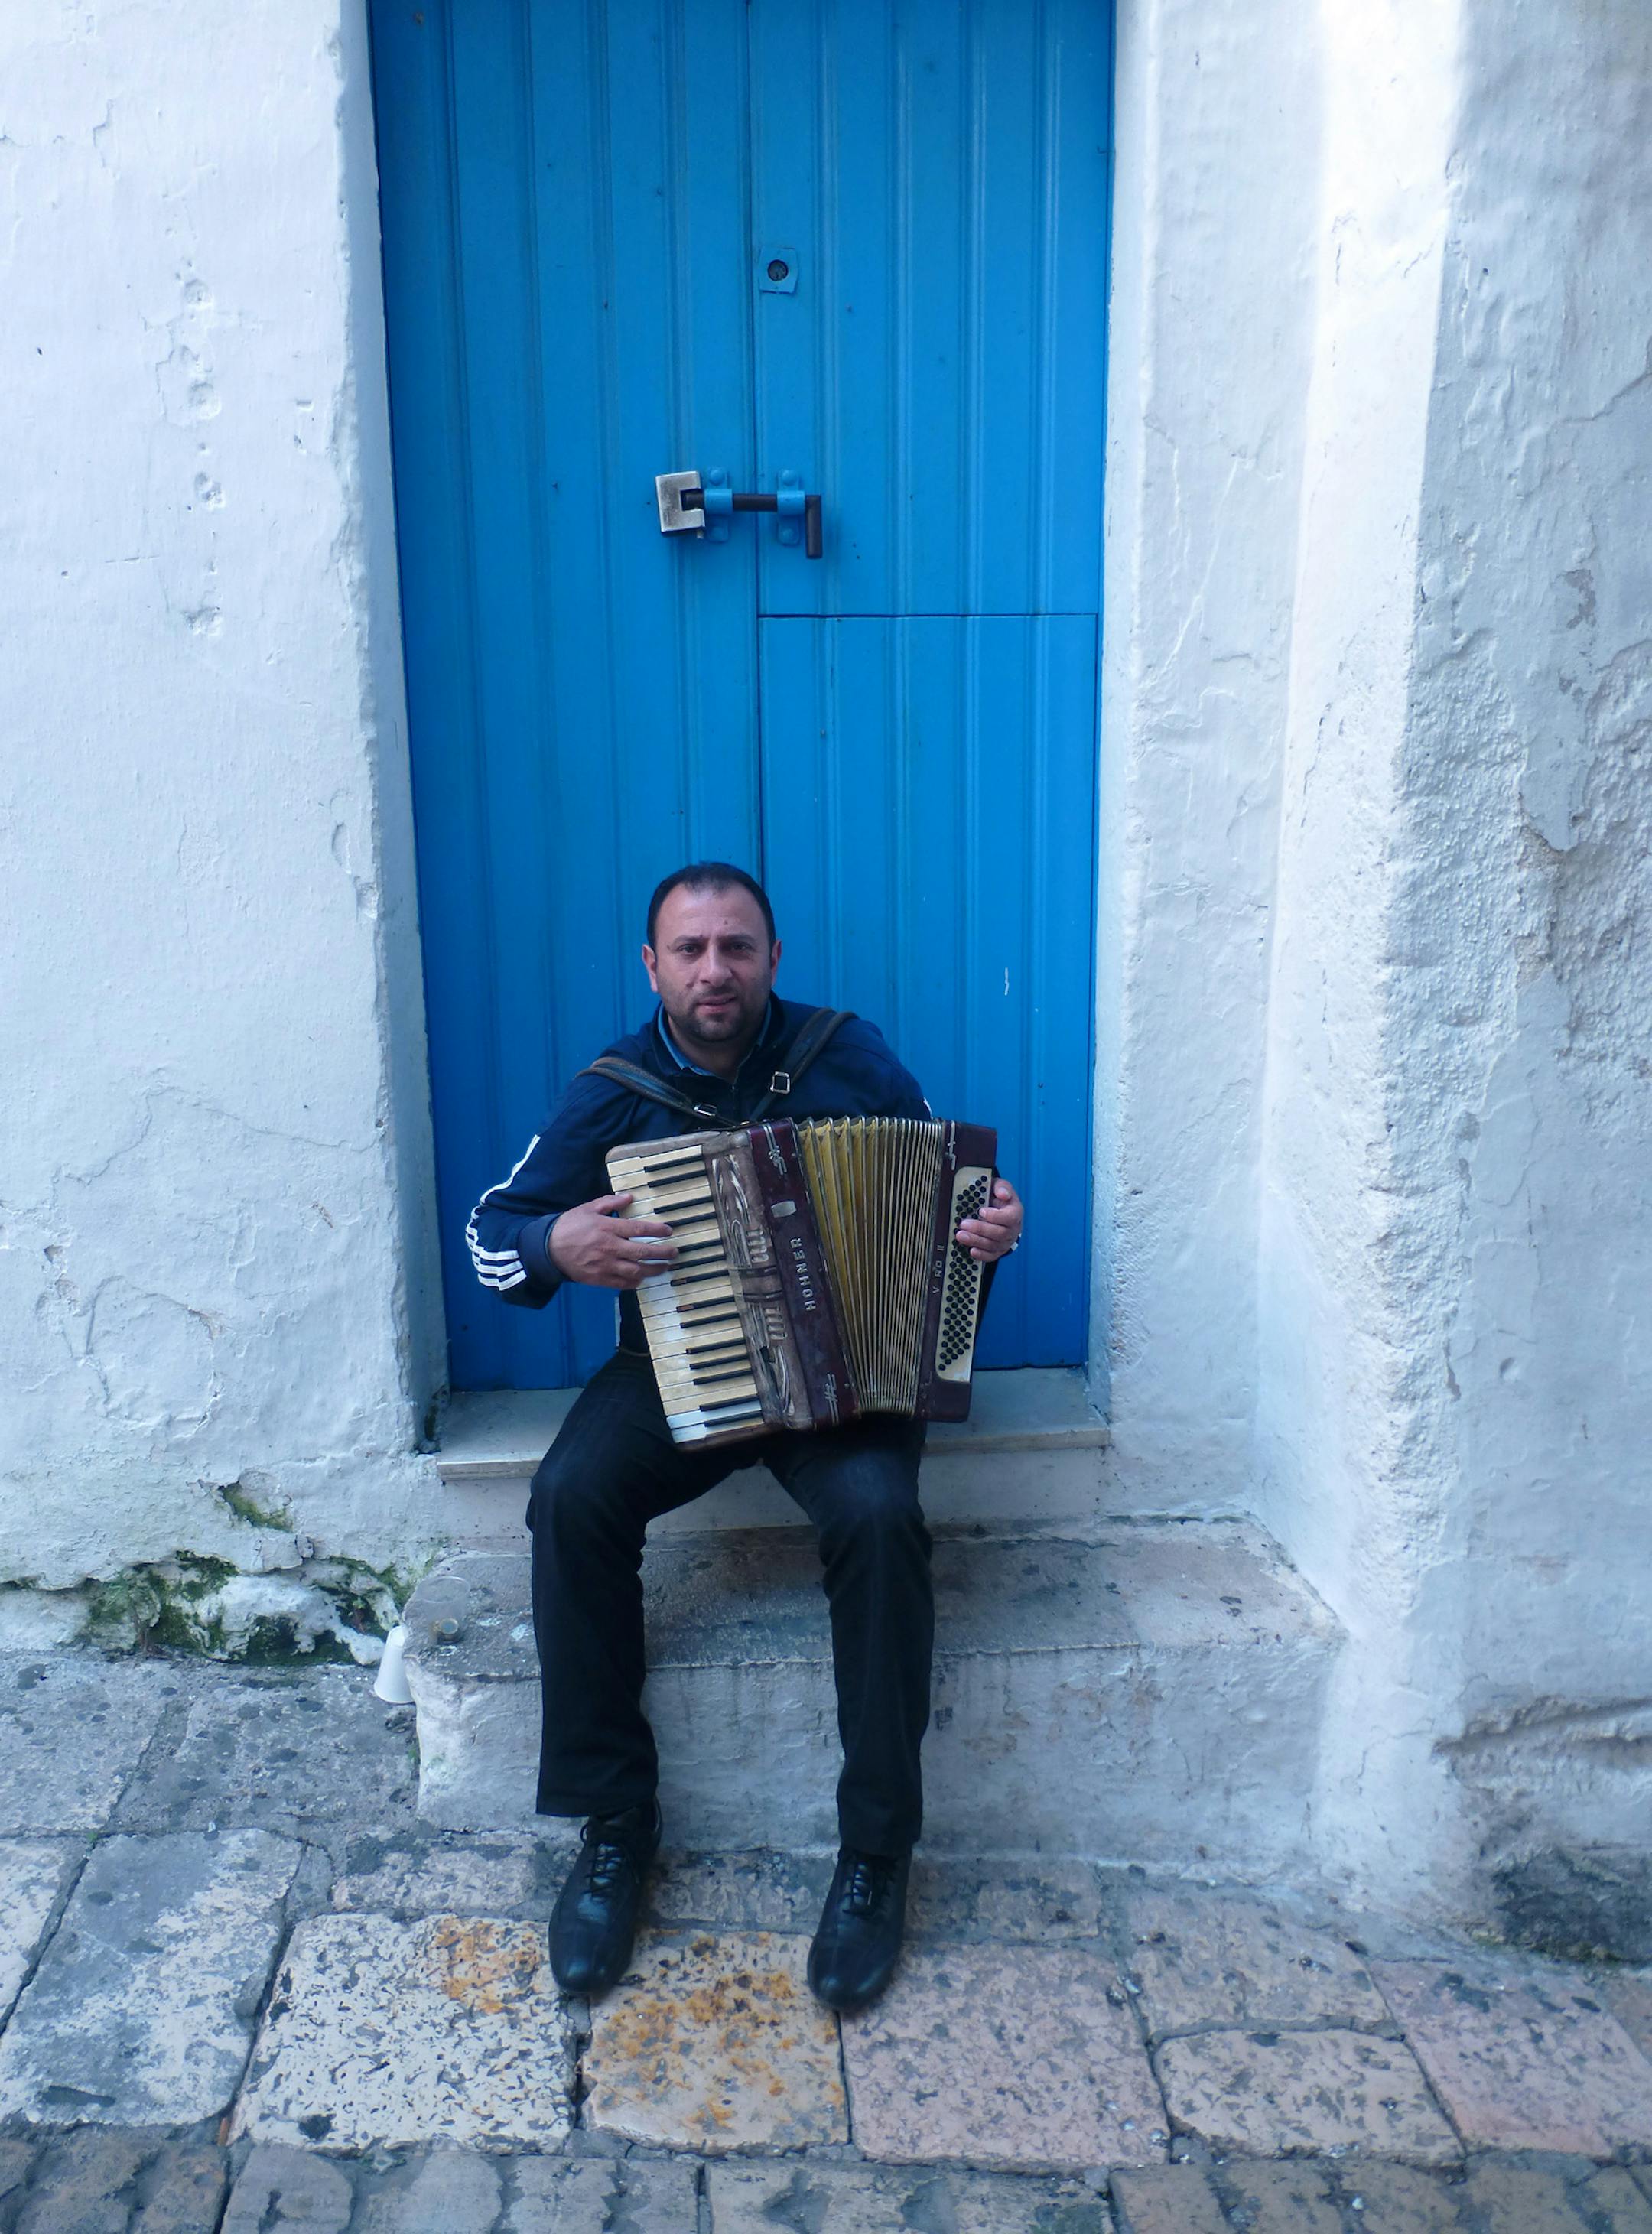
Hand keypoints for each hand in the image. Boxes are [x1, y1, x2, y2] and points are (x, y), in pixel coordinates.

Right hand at [547, 1192, 677, 1289]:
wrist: (548, 1249)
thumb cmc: (568, 1227)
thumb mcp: (588, 1208)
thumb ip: (610, 1203)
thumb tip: (629, 1197)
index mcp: (608, 1228)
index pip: (639, 1229)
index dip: (657, 1230)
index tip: (669, 1231)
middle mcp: (610, 1248)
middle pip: (643, 1252)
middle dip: (662, 1253)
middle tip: (674, 1253)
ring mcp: (605, 1265)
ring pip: (636, 1271)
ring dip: (653, 1270)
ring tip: (664, 1268)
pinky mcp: (599, 1279)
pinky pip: (622, 1284)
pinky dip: (635, 1282)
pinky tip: (642, 1279)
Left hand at [957, 1177, 1022, 1263]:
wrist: (1000, 1212)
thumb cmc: (999, 1199)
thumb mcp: (1001, 1187)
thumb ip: (1001, 1187)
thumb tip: (1002, 1193)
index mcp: (1015, 1213)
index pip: (1010, 1217)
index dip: (995, 1216)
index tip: (981, 1211)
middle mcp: (1013, 1229)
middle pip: (999, 1233)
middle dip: (980, 1229)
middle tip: (964, 1224)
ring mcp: (1006, 1241)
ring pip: (993, 1245)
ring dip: (976, 1241)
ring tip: (961, 1235)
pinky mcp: (998, 1250)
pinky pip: (991, 1256)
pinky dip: (981, 1255)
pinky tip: (971, 1250)